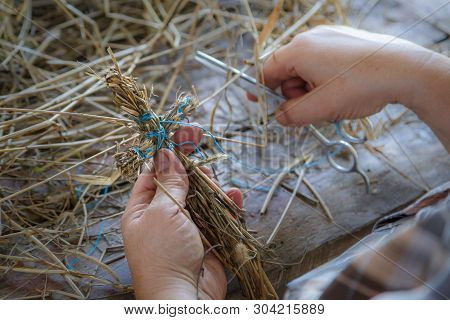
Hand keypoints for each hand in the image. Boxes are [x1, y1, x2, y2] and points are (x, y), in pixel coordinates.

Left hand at [121, 126, 242, 298]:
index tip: (182, 136)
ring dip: (212, 189)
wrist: (184, 296)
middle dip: (194, 172)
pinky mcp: (207, 237)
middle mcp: (163, 217)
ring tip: (217, 184)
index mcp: (142, 210)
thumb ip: (170, 182)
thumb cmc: (163, 253)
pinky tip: (234, 197)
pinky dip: (227, 206)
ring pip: (202, 198)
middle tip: (203, 158)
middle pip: (181, 184)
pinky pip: (218, 216)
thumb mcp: (162, 211)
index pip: (153, 174)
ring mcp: (187, 227)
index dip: (167, 155)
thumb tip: (166, 153)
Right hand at [253, 26, 449, 148]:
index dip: (261, 90)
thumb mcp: (320, 108)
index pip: (267, 71)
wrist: (404, 70)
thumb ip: (291, 115)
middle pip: (287, 70)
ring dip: (309, 87)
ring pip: (305, 67)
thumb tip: (278, 116)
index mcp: (298, 51)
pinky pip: (322, 60)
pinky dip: (323, 77)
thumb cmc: (360, 86)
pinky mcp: (344, 40)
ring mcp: (329, 36)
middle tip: (309, 108)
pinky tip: (340, 89)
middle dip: (292, 92)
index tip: (259, 104)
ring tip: (329, 100)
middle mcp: (310, 38)